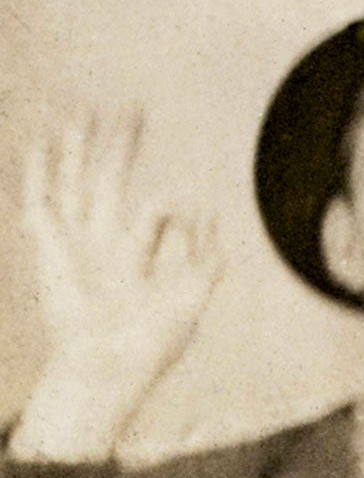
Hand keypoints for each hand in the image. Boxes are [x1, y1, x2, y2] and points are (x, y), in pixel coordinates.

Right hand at [11, 113, 222, 458]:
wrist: (107, 368)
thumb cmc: (148, 346)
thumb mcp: (190, 299)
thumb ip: (205, 259)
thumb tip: (210, 212)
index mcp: (135, 255)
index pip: (154, 213)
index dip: (179, 216)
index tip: (199, 222)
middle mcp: (103, 242)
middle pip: (111, 179)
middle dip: (122, 146)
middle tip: (134, 109)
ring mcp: (75, 241)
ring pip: (75, 181)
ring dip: (79, 147)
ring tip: (84, 112)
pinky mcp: (51, 245)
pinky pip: (42, 199)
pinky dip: (39, 170)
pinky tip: (43, 140)